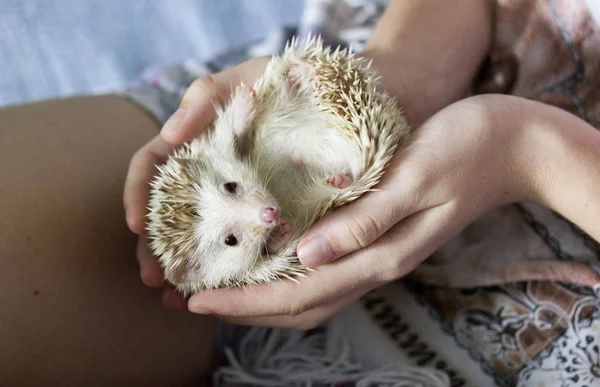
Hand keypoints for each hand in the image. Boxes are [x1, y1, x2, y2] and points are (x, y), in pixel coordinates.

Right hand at [123, 57, 270, 308]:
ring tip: (175, 297)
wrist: (335, 97)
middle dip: (155, 247)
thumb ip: (206, 97)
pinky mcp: (261, 213)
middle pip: (168, 213)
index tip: (135, 225)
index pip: (151, 168)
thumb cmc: (282, 82)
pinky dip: (224, 267)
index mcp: (193, 141)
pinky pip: (238, 243)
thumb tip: (170, 133)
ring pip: (199, 235)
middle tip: (152, 278)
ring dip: (182, 266)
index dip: (138, 195)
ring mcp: (233, 196)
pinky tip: (218, 292)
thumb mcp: (243, 80)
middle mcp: (208, 173)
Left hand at [186, 94, 545, 328]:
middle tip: (192, 297)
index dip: (247, 303)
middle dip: (244, 308)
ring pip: (310, 292)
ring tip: (217, 284)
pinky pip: (325, 269)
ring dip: (262, 296)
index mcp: (381, 255)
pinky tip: (266, 258)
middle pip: (300, 304)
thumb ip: (364, 223)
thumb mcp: (414, 179)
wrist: (511, 146)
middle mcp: (375, 263)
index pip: (300, 294)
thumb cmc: (465, 152)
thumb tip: (307, 255)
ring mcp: (378, 254)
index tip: (198, 298)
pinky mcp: (378, 236)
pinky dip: (288, 273)